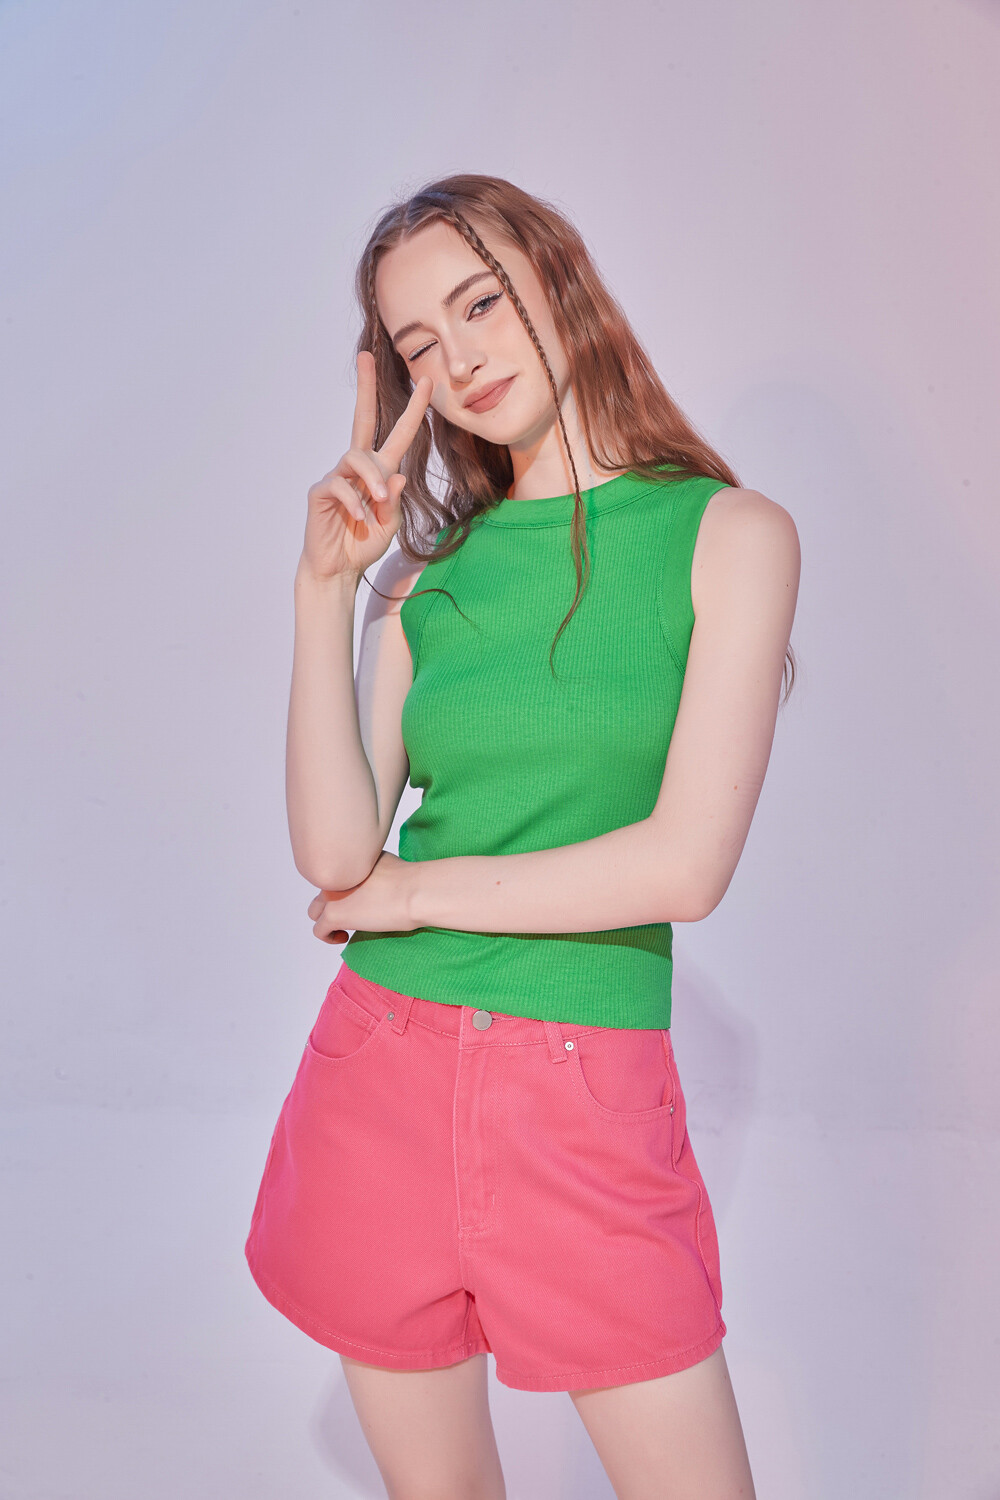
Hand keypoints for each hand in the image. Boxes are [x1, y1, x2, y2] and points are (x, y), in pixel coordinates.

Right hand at [299, 352, 432, 583]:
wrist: (339, 569)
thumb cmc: (364, 543)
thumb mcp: (391, 524)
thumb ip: (395, 501)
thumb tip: (396, 477)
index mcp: (380, 472)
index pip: (399, 435)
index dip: (413, 410)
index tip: (427, 383)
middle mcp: (359, 468)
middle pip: (363, 419)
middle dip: (366, 388)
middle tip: (365, 357)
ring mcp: (338, 476)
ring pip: (355, 457)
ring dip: (371, 479)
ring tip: (379, 503)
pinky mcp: (321, 491)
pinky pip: (340, 486)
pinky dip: (355, 503)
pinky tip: (359, 519)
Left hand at [307, 851, 418, 942]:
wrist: (413, 892)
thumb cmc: (409, 880)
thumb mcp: (384, 863)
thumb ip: (369, 868)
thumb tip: (372, 879)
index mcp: (346, 861)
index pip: (334, 877)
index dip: (344, 890)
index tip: (358, 899)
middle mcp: (335, 876)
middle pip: (322, 892)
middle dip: (333, 903)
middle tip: (352, 913)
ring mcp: (331, 895)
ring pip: (315, 911)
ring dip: (327, 919)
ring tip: (345, 928)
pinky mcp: (333, 915)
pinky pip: (319, 930)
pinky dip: (329, 936)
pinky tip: (344, 937)